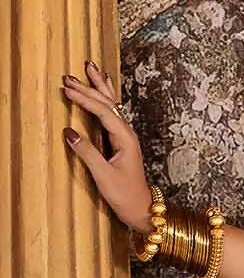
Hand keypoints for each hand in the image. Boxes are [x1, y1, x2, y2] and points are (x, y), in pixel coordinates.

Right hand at [60, 59, 152, 235]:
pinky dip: (104, 99)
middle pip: (107, 104)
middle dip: (88, 88)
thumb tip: (69, 132)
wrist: (141, 209)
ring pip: (111, 105)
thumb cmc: (125, 195)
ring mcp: (125, 137)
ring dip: (98, 87)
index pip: (103, 112)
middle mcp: (127, 134)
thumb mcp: (103, 175)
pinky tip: (102, 90)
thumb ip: (87, 153)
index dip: (84, 99)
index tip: (67, 89)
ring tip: (90, 67)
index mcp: (125, 139)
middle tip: (68, 76)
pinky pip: (112, 114)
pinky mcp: (121, 142)